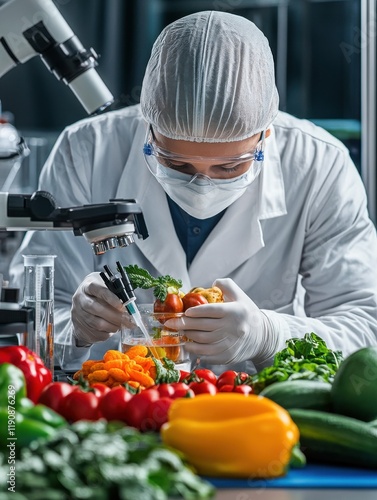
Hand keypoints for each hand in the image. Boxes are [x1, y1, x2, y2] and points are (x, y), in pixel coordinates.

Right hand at [71, 272, 131, 346]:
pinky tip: (114, 329)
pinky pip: (96, 333)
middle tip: (128, 320)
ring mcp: (78, 314)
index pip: (98, 290)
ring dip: (113, 326)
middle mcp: (80, 299)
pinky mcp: (79, 328)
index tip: (122, 305)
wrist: (82, 309)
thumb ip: (116, 293)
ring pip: (97, 323)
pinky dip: (108, 333)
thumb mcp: (105, 288)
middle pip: (96, 308)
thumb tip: (130, 305)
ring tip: (123, 325)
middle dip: (115, 316)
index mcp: (87, 286)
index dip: (110, 298)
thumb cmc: (99, 296)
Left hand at [164, 278, 280, 364]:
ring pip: (202, 341)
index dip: (197, 311)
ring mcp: (229, 344)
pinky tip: (188, 344)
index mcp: (235, 311)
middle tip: (170, 323)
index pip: (212, 311)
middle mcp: (232, 328)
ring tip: (178, 332)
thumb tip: (212, 283)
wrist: (263, 337)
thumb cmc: (247, 313)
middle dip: (183, 324)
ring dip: (187, 336)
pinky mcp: (226, 356)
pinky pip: (206, 354)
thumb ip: (226, 285)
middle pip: (203, 326)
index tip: (185, 311)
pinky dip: (194, 349)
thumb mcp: (240, 296)